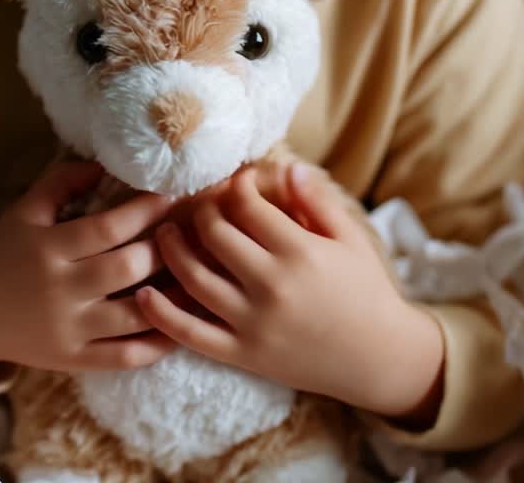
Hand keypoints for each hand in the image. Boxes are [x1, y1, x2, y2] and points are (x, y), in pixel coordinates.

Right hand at [0, 160, 178, 372]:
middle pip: (127, 268)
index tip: (174, 196)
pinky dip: (157, 344)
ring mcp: (69, 328)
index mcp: (48, 248)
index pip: (107, 227)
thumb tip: (106, 163)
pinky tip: (180, 326)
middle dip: (166, 249)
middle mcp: (60, 289)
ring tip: (200, 276)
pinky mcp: (73, 359)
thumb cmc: (0, 253)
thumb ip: (61, 182)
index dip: (145, 210)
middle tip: (194, 235)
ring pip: (135, 314)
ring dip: (173, 295)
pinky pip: (125, 356)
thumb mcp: (23, 211)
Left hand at [137, 161, 444, 419]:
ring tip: (162, 235)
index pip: (247, 205)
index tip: (233, 182)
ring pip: (194, 278)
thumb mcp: (350, 239)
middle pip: (213, 234)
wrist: (379, 358)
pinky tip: (144, 294)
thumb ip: (316, 201)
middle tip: (197, 205)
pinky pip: (191, 334)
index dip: (234, 185)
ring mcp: (253, 322)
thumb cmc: (366, 291)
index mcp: (299, 251)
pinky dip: (162, 314)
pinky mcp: (243, 353)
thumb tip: (286, 165)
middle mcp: (271, 285)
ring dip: (170, 251)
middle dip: (199, 211)